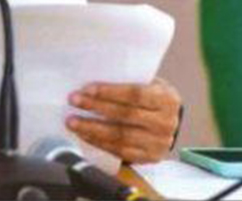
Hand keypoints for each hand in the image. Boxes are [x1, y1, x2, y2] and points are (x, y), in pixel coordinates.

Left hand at [65, 77, 181, 163]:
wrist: (169, 122)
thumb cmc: (151, 97)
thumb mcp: (148, 84)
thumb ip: (127, 82)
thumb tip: (90, 84)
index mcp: (166, 99)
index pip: (135, 94)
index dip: (109, 92)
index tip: (86, 88)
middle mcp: (165, 123)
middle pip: (125, 115)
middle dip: (96, 107)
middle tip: (74, 100)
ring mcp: (158, 143)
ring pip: (121, 137)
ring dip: (92, 129)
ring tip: (72, 122)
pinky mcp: (149, 158)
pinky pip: (120, 152)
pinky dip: (99, 143)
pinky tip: (84, 135)